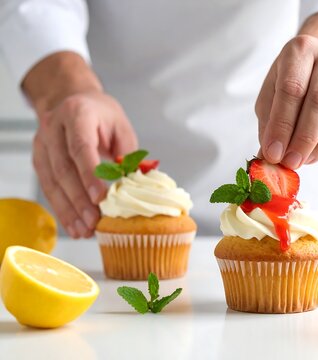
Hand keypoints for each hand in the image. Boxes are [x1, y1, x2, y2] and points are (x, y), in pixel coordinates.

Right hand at [32, 92, 136, 237]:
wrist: (72, 101)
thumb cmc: (101, 115)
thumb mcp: (121, 126)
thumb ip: (127, 154)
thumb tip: (135, 185)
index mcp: (77, 114)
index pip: (80, 146)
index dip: (89, 174)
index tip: (99, 198)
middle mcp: (54, 128)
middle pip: (63, 169)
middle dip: (79, 200)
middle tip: (94, 222)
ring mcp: (42, 145)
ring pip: (52, 182)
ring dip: (68, 210)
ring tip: (84, 231)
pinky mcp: (39, 160)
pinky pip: (48, 188)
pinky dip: (61, 209)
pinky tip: (73, 225)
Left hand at [256, 35, 317, 168]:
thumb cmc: (292, 82)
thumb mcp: (271, 94)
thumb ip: (268, 123)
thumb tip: (269, 157)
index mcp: (301, 50)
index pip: (292, 89)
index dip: (282, 125)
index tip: (274, 154)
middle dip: (304, 139)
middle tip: (291, 162)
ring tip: (305, 159)